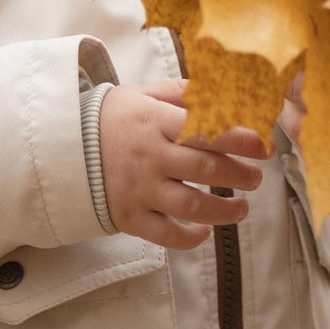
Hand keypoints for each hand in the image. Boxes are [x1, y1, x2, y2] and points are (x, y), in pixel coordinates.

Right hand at [99, 80, 266, 248]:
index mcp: (156, 123)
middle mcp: (149, 158)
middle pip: (205, 170)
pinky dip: (188, 238)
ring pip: (190, 207)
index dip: (241, 140)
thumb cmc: (115, 117)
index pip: (207, 131)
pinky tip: (204, 232)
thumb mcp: (147, 94)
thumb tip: (227, 90)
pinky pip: (163, 235)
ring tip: (243, 207)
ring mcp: (139, 190)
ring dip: (224, 211)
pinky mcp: (128, 217)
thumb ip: (186, 93)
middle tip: (256, 177)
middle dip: (240, 175)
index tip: (265, 145)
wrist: (64, 145)